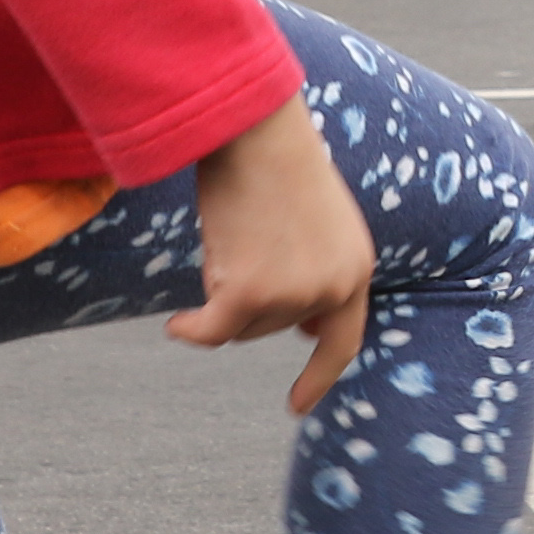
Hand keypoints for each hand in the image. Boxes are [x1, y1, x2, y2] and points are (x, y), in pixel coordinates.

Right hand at [177, 94, 376, 410]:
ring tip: (233, 230)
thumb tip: (310, 331)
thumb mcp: (317, 221)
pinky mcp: (251, 295)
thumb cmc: (277, 162)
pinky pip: (213, 331)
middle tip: (243, 235)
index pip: (343, 338)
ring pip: (240, 323)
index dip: (319, 374)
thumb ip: (319, 273)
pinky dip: (192, 329)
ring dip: (224, 287)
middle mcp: (333, 288)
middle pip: (272, 327)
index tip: (297, 406)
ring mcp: (294, 295)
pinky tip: (176, 326)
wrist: (256, 128)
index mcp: (356, 267)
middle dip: (246, 294)